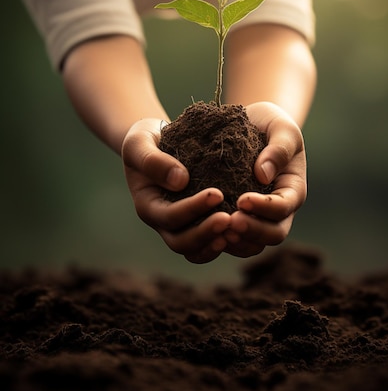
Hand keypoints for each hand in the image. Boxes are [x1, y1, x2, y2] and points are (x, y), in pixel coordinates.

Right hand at [121, 118, 231, 262]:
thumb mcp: (140, 144)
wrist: (156, 142)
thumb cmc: (146, 140)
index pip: (170, 216)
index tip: (217, 194)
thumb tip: (181, 181)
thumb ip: (153, 161)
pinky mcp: (196, 223)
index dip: (192, 209)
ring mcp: (180, 226)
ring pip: (196, 250)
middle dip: (205, 233)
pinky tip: (244, 233)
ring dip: (216, 243)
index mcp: (148, 205)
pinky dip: (225, 243)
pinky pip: (209, 244)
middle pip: (181, 242)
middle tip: (230, 219)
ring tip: (238, 231)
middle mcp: (163, 222)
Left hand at [223, 102, 306, 257]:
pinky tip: (203, 230)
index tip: (243, 200)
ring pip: (253, 243)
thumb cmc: (270, 124)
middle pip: (273, 234)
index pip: (284, 207)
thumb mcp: (281, 127)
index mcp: (292, 189)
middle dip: (252, 231)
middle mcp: (278, 210)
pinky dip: (221, 240)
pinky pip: (233, 240)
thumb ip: (278, 149)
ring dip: (236, 242)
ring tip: (215, 230)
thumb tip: (263, 175)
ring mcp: (258, 218)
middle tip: (229, 222)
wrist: (250, 125)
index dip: (265, 208)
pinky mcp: (237, 218)